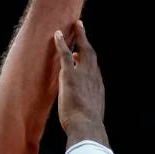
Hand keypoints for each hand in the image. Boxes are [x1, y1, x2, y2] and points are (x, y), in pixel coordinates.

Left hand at [52, 20, 108, 146]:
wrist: (87, 128)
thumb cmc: (88, 127)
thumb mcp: (90, 115)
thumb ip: (86, 106)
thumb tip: (83, 107)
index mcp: (98, 86)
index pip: (94, 68)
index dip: (89, 58)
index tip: (84, 51)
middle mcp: (93, 77)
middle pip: (91, 54)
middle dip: (86, 40)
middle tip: (81, 28)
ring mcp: (83, 75)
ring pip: (82, 50)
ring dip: (79, 36)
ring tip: (75, 25)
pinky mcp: (70, 76)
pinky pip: (64, 55)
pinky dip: (61, 43)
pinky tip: (57, 34)